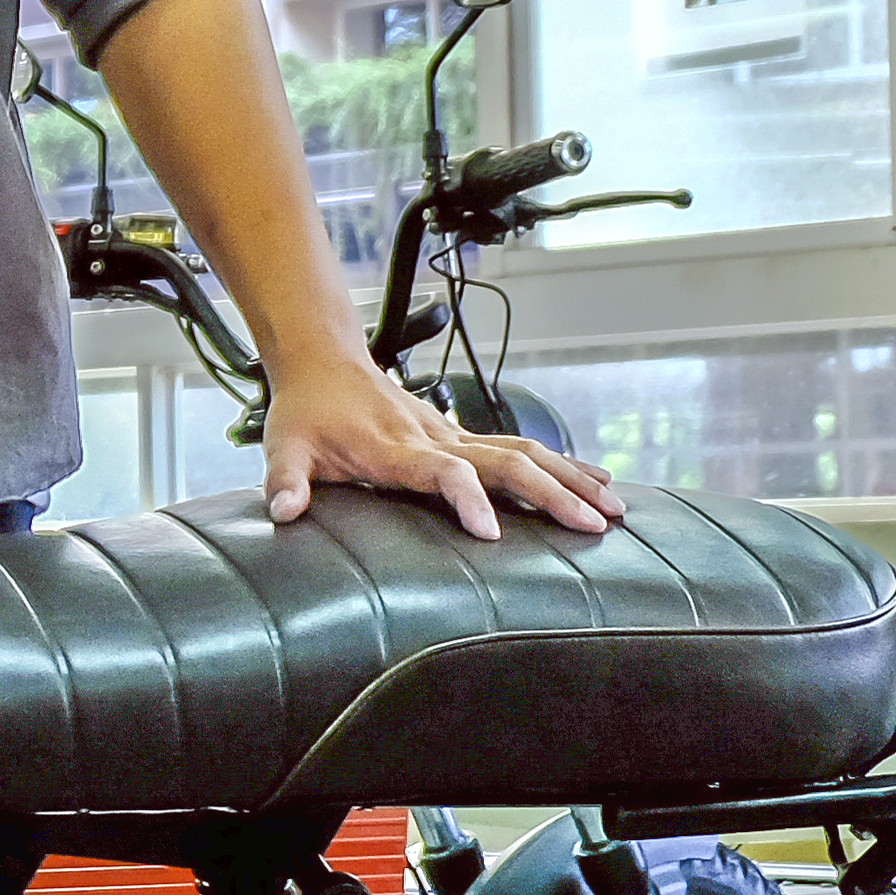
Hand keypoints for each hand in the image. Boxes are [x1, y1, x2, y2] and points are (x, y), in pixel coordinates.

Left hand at [258, 350, 619, 540]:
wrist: (323, 361)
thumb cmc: (306, 410)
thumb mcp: (286, 446)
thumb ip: (286, 480)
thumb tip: (282, 511)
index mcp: (396, 448)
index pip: (443, 472)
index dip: (467, 498)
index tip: (491, 533)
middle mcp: (436, 438)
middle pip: (506, 461)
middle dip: (552, 494)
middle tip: (592, 527)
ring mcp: (454, 434)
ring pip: (526, 452)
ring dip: (570, 479)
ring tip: (613, 510)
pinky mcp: (462, 436)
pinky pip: (521, 449)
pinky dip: (561, 465)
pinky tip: (593, 482)